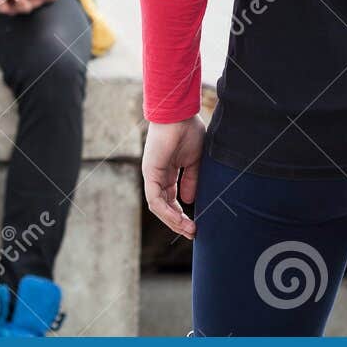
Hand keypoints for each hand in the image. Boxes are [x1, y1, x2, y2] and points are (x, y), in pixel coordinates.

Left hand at [142, 116, 204, 238]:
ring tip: (190, 229)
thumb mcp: (194, 161)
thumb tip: (190, 201)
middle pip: (165, 206)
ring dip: (174, 221)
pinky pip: (155, 199)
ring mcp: (152, 175)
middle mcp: (158, 175)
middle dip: (178, 222)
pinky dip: (167, 212)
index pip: (172, 199)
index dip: (182, 213)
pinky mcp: (150, 173)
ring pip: (159, 207)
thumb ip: (191, 180)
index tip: (196, 224)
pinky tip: (180, 219)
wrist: (180, 114)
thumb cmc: (188, 130)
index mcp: (168, 172)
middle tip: (193, 232)